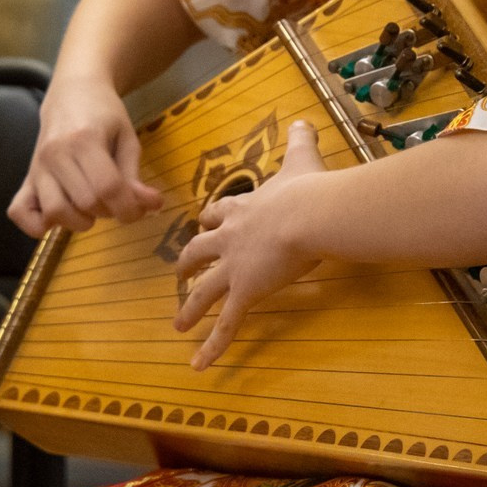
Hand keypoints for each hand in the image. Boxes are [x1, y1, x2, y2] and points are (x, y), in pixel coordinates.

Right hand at [10, 75, 161, 236]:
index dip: (130, 208)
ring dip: (78, 221)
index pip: (108, 187)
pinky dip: (35, 225)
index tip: (140, 210)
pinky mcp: (26, 178)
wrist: (71, 92)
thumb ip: (135, 175)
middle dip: (109, 212)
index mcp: (85, 139)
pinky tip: (57, 219)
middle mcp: (56, 154)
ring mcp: (37, 167)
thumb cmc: (103, 113)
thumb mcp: (127, 137)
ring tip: (89, 208)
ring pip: (54, 212)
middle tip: (115, 201)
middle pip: (85, 202)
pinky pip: (19, 212)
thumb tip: (152, 206)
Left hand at [174, 120, 328, 369]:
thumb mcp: (302, 158)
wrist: (309, 213)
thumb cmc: (309, 188)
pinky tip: (198, 366)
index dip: (211, 220)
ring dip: (189, 309)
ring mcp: (234, 267)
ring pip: (203, 292)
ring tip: (177, 325)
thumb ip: (302, 140)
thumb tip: (306, 119)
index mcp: (244, 208)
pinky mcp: (245, 292)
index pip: (219, 214)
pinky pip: (225, 325)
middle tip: (179, 274)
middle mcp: (230, 237)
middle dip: (188, 264)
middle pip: (199, 251)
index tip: (204, 222)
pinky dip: (211, 347)